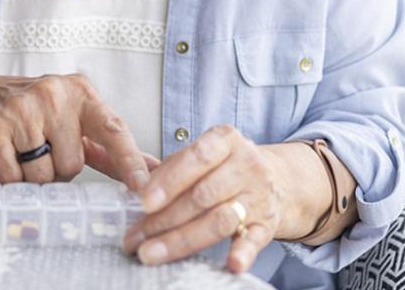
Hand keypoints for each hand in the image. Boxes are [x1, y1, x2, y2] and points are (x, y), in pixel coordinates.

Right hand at [0, 70, 151, 188]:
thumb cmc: (36, 112)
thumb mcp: (76, 120)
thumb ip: (113, 147)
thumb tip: (155, 169)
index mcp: (81, 93)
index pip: (113, 129)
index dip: (129, 160)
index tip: (143, 186)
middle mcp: (54, 94)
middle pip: (72, 164)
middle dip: (59, 169)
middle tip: (44, 149)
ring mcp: (22, 107)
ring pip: (43, 174)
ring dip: (34, 175)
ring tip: (25, 150)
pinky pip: (13, 176)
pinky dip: (12, 178)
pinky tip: (8, 155)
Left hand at [122, 125, 284, 272]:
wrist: (277, 179)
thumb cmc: (224, 167)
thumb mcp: (200, 156)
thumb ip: (167, 168)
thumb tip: (127, 183)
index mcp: (226, 140)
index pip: (197, 158)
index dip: (169, 181)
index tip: (143, 202)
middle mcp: (246, 165)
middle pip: (203, 195)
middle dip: (164, 219)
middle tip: (134, 238)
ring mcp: (259, 196)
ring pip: (220, 220)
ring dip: (183, 240)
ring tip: (152, 253)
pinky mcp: (267, 225)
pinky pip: (255, 240)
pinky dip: (243, 254)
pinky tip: (230, 264)